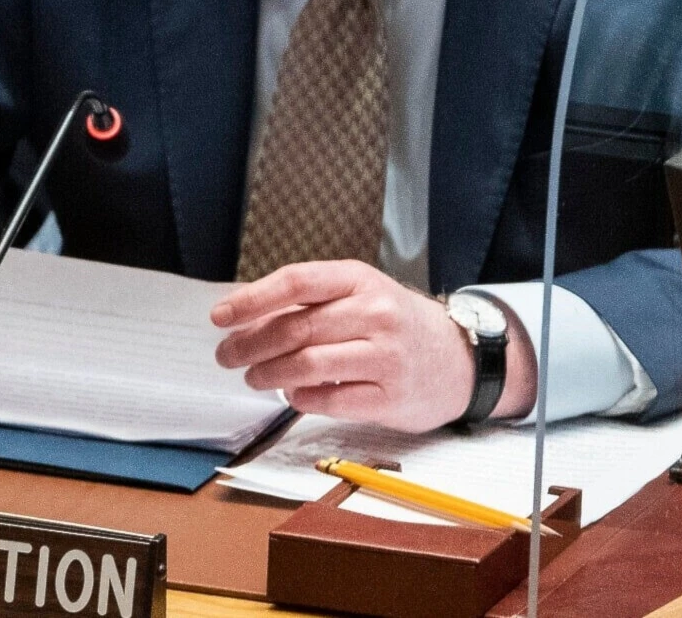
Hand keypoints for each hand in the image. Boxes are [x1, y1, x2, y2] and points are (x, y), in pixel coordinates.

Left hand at [213, 260, 535, 432]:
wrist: (460, 358)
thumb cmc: (396, 324)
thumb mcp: (360, 295)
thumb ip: (311, 304)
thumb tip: (246, 316)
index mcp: (359, 280)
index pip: (296, 283)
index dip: (252, 300)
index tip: (220, 317)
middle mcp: (375, 313)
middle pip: (296, 328)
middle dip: (250, 344)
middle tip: (226, 356)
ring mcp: (386, 356)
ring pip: (309, 365)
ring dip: (270, 374)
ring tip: (253, 378)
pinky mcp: (392, 397)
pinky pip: (333, 400)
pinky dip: (302, 399)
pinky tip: (291, 395)